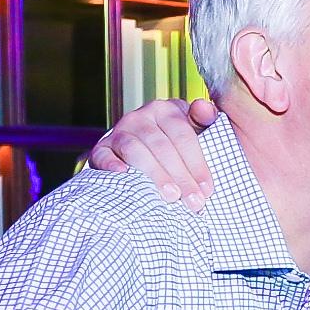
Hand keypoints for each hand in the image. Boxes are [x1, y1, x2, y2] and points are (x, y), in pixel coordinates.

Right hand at [87, 96, 222, 209]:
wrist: (136, 149)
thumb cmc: (171, 143)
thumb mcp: (191, 129)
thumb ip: (203, 120)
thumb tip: (204, 108)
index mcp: (165, 110)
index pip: (183, 135)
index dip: (197, 164)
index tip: (208, 189)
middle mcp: (140, 117)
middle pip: (162, 146)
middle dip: (181, 176)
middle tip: (194, 201)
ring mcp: (119, 131)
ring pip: (136, 150)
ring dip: (156, 174)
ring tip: (171, 196)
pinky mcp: (102, 147)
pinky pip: (104, 155)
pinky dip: (112, 165)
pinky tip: (124, 176)